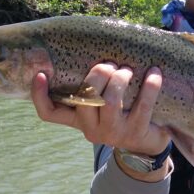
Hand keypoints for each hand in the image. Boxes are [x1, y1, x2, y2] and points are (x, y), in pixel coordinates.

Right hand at [30, 62, 170, 156]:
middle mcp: (92, 129)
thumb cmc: (121, 114)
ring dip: (119, 79)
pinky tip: (154, 73)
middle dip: (97, 75)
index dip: (39, 95)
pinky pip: (143, 106)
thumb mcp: (101, 106)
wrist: (148, 145)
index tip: (40, 74)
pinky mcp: (137, 133)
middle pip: (83, 99)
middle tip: (109, 65)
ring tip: (127, 70)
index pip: (49, 113)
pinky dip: (150, 86)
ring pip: (109, 102)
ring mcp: (114, 134)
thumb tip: (89, 48)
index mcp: (78, 120)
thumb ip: (91, 87)